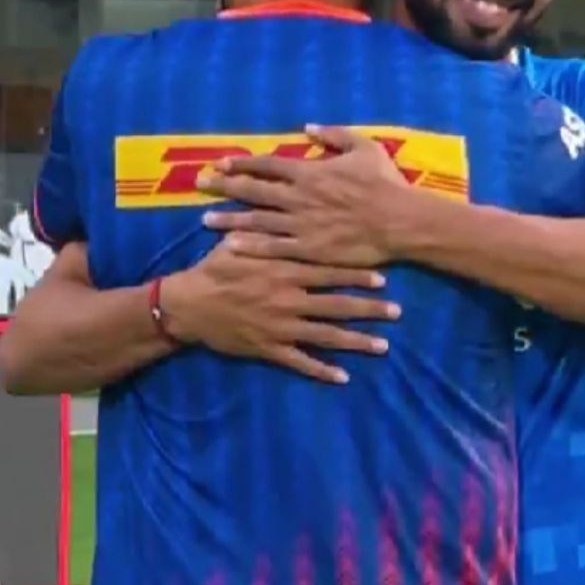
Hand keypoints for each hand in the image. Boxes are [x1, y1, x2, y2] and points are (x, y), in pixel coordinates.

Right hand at [162, 239, 399, 384]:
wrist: (187, 305)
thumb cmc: (213, 269)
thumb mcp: (237, 241)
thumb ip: (265, 230)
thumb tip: (280, 207)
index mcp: (283, 270)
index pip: (329, 272)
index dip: (357, 276)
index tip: (383, 279)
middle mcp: (288, 300)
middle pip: (336, 305)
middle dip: (369, 309)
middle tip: (396, 312)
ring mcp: (280, 327)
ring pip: (326, 336)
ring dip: (356, 341)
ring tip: (383, 346)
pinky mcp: (268, 348)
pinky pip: (299, 362)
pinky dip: (321, 370)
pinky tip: (342, 377)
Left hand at [195, 125, 415, 267]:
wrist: (401, 222)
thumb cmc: (385, 184)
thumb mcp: (364, 148)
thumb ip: (334, 135)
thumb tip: (307, 127)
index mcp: (310, 172)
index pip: (267, 165)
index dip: (242, 163)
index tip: (221, 162)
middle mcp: (298, 197)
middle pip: (253, 190)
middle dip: (224, 186)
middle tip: (200, 184)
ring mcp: (301, 224)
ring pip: (257, 220)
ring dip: (229, 218)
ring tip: (205, 218)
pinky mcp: (308, 249)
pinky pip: (273, 247)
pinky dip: (250, 245)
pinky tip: (230, 245)